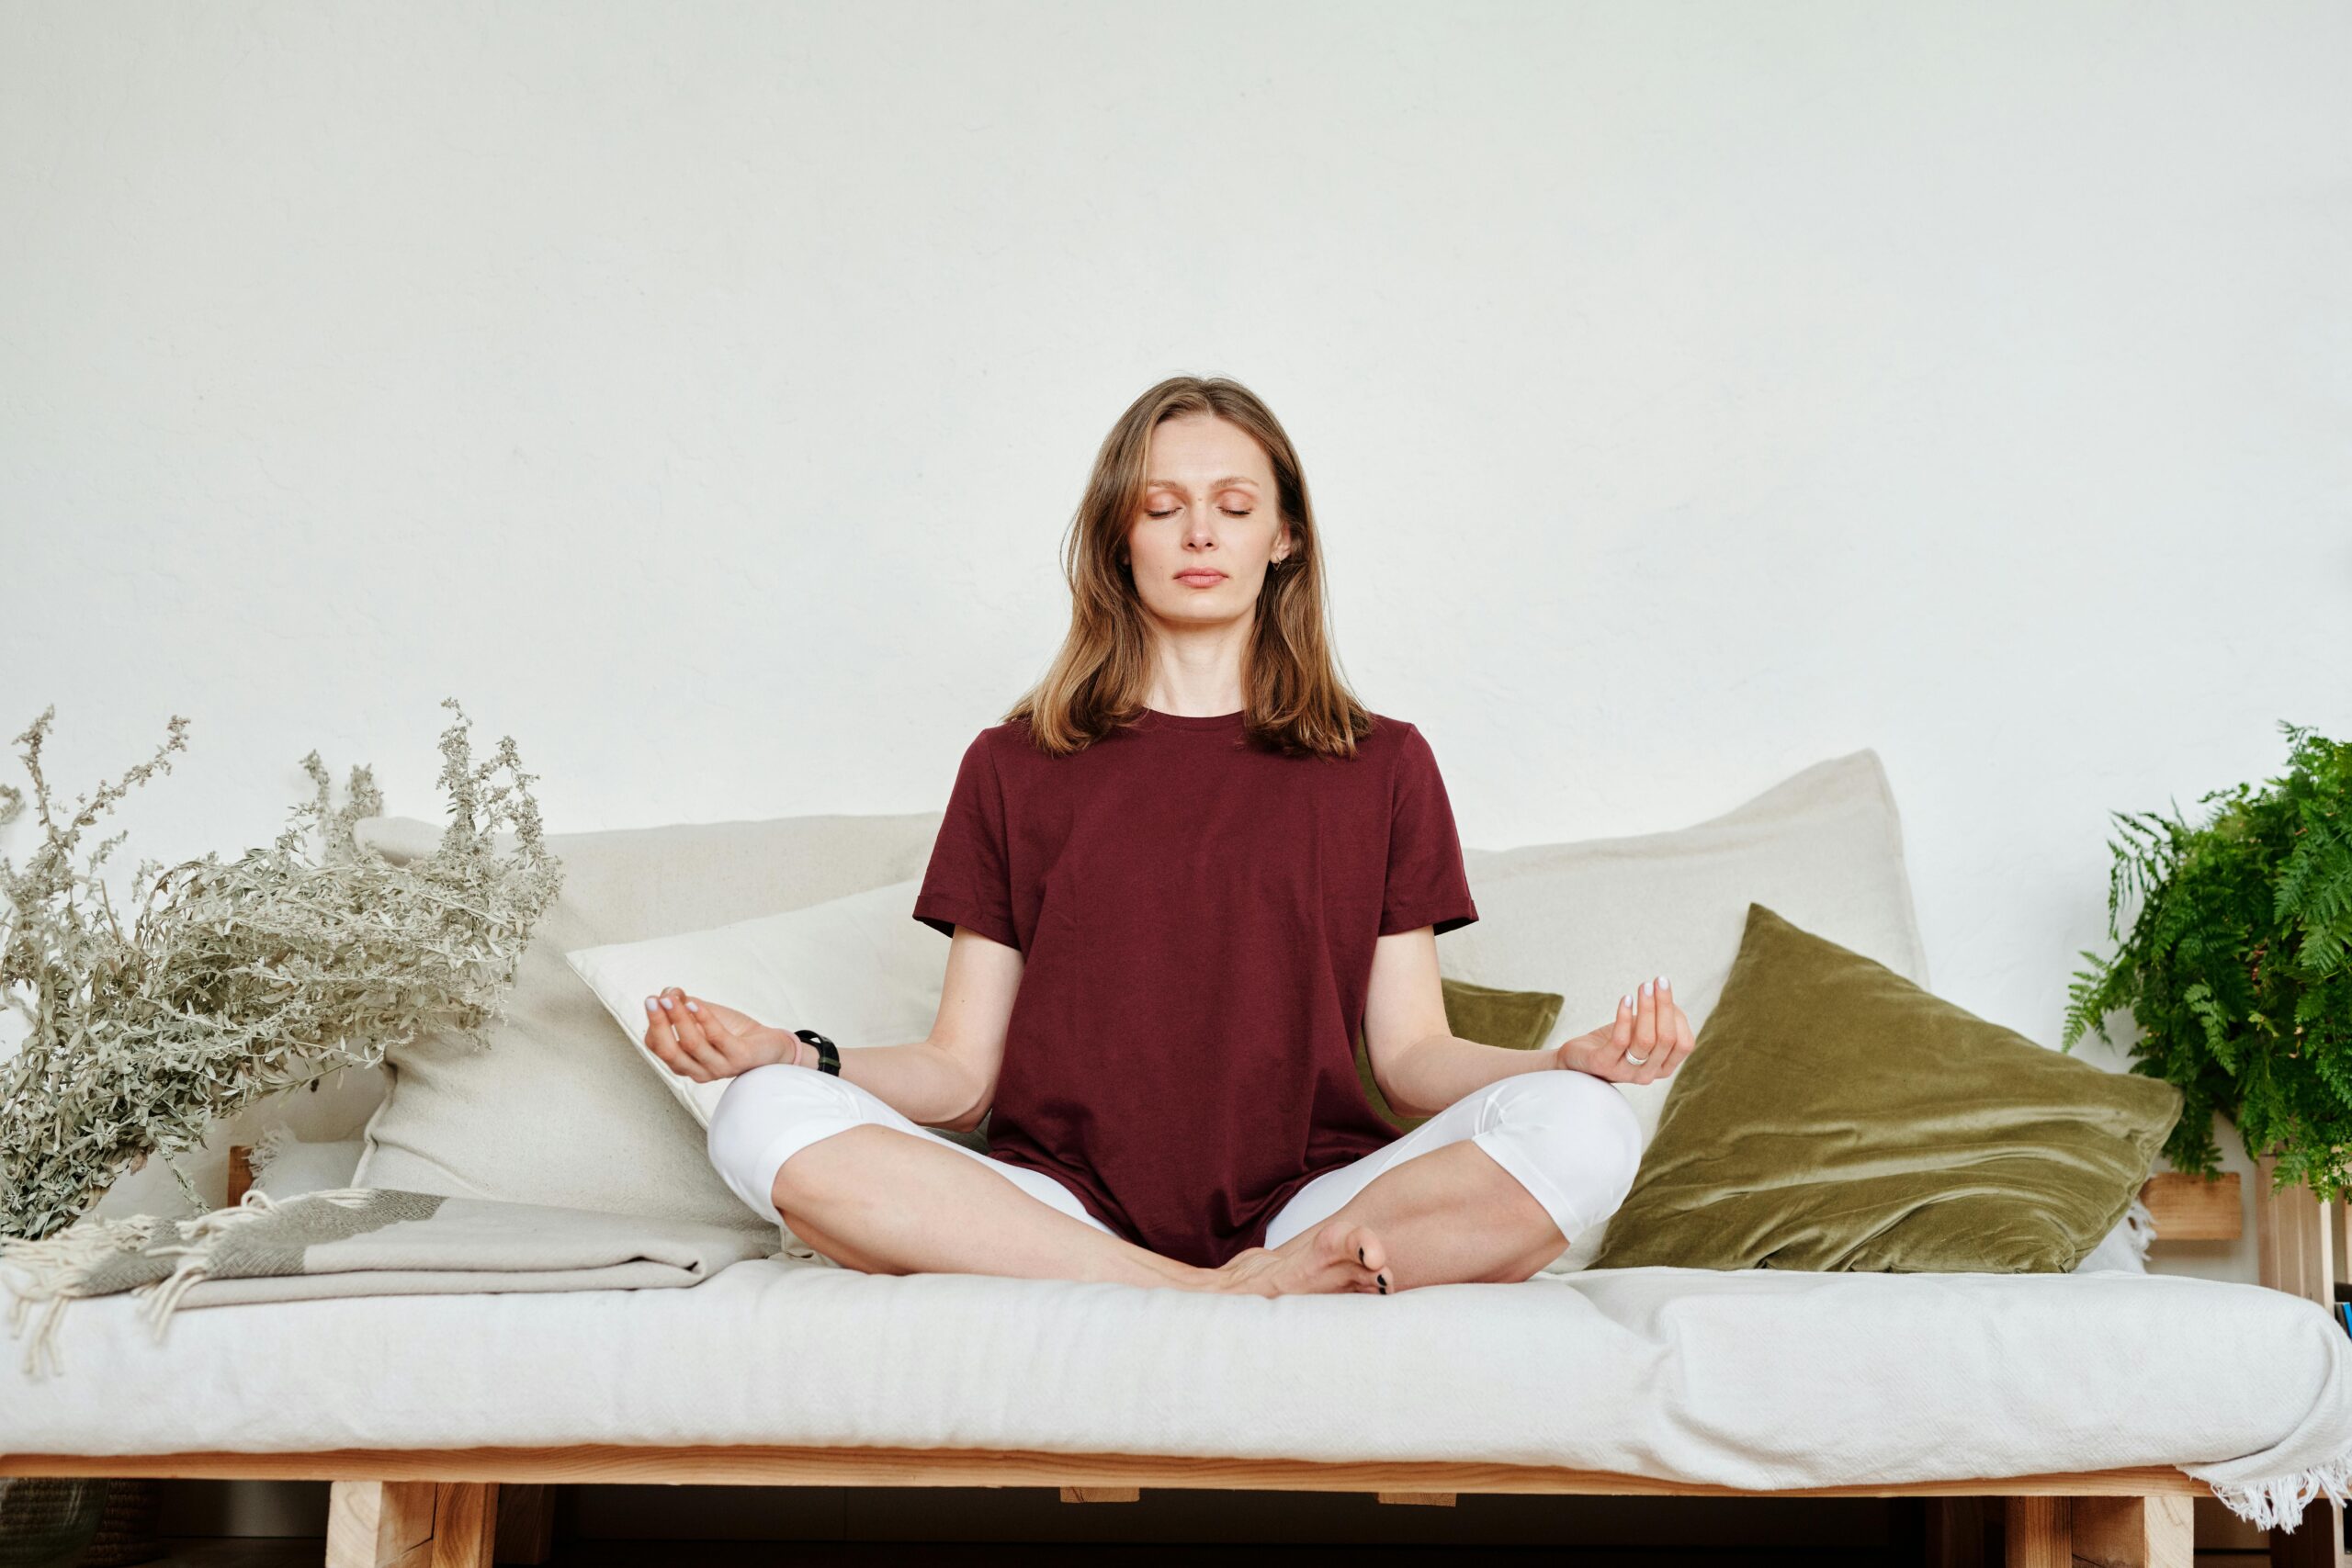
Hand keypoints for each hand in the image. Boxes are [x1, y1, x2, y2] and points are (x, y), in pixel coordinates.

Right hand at [641, 987, 796, 1081]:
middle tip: (652, 1000)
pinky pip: (718, 1038)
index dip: (653, 1023)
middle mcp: (698, 1070)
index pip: (657, 1046)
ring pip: (691, 1044)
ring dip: (678, 1017)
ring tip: (671, 998)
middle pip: (669, 1051)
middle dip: (658, 1023)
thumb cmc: (733, 1032)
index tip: (654, 999)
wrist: (770, 1045)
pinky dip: (704, 1019)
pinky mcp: (739, 1058)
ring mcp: (719, 1067)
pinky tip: (695, 1004)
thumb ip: (683, 1005)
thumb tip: (667, 992)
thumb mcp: (704, 1015)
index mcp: (685, 1062)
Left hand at [1555, 974, 1693, 1084]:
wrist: (1580, 1057)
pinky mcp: (1604, 1065)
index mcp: (1663, 1067)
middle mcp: (1648, 1074)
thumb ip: (1661, 1021)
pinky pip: (1620, 1040)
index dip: (1678, 1016)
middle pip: (1666, 1039)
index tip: (1665, 988)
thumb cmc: (1617, 1040)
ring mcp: (1626, 1072)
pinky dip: (1625, 1016)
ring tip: (1644, 986)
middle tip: (1658, 981)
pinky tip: (1626, 999)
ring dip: (1647, 1008)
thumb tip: (1668, 1000)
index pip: (1684, 1044)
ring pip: (1645, 1039)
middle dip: (1664, 1006)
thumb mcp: (1643, 1030)